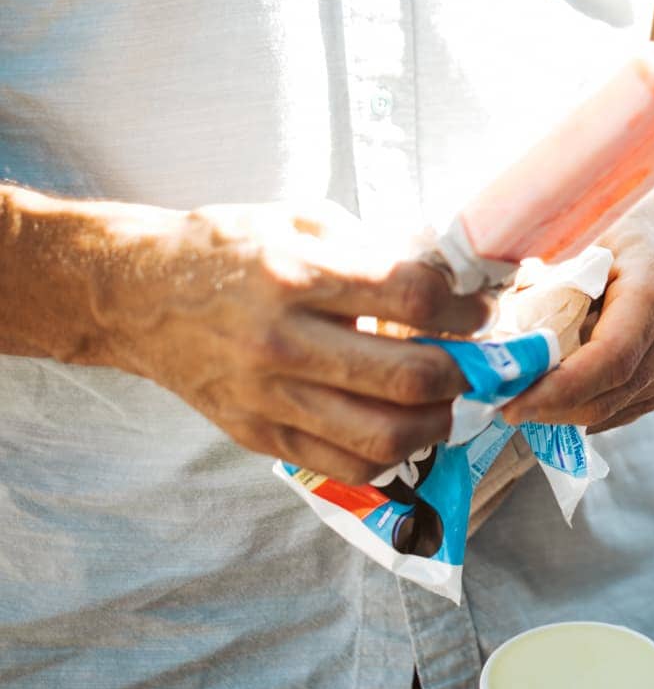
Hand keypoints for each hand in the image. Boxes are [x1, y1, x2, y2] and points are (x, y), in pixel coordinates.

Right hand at [106, 201, 491, 482]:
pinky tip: (404, 428)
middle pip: (408, 377)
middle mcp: (284, 341)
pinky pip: (346, 466)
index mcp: (299, 275)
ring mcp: (269, 396)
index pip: (412, 299)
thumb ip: (377, 250)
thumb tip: (451, 280)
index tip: (481, 311)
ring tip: (448, 401)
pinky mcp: (257, 435)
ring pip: (384, 436)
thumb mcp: (304, 222)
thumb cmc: (229, 249)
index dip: (465, 309)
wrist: (137, 294)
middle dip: (465, 372)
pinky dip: (392, 456)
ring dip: (438, 423)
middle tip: (476, 361)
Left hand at [502, 178, 653, 431]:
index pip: (610, 359)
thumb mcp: (582, 244)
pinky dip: (586, 408)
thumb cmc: (622, 226)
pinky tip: (555, 398)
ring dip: (565, 411)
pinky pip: (624, 407)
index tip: (512, 402)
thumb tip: (499, 336)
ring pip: (615, 407)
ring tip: (520, 397)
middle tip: (500, 404)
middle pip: (609, 393)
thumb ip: (549, 288)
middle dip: (551, 408)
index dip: (559, 389)